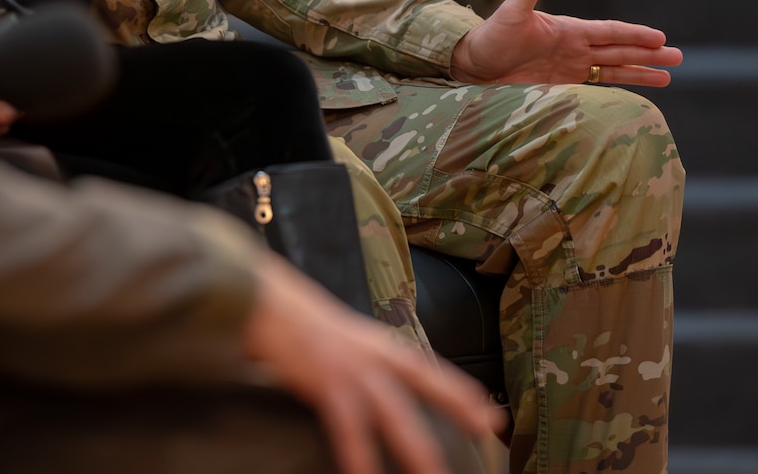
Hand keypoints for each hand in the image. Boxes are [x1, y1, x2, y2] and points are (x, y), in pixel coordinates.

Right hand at [243, 256, 501, 473]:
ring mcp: (352, 369)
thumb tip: (387, 392)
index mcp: (382, 346)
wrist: (267, 304)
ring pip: (395, 413)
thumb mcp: (347, 341)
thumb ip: (370, 364)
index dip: (462, 392)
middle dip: (458, 409)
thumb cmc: (304, 328)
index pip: (432, 370)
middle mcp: (375, 355)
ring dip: (416, 447)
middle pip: (426, 385)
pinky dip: (358, 454)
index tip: (490, 415)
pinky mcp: (326, 382)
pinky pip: (348, 427)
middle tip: (486, 431)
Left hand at [449, 0, 682, 87]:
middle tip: (679, 57)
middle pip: (620, 51)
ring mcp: (570, 66)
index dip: (634, 35)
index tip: (660, 37)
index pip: (609, 32)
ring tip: (668, 77)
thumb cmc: (491, 36)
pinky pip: (596, 87)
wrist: (474, 64)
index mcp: (568, 30)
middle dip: (649, 54)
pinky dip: (618, 87)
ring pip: (614, 69)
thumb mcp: (512, 11)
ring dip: (641, 71)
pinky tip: (635, 91)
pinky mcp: (562, 84)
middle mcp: (574, 47)